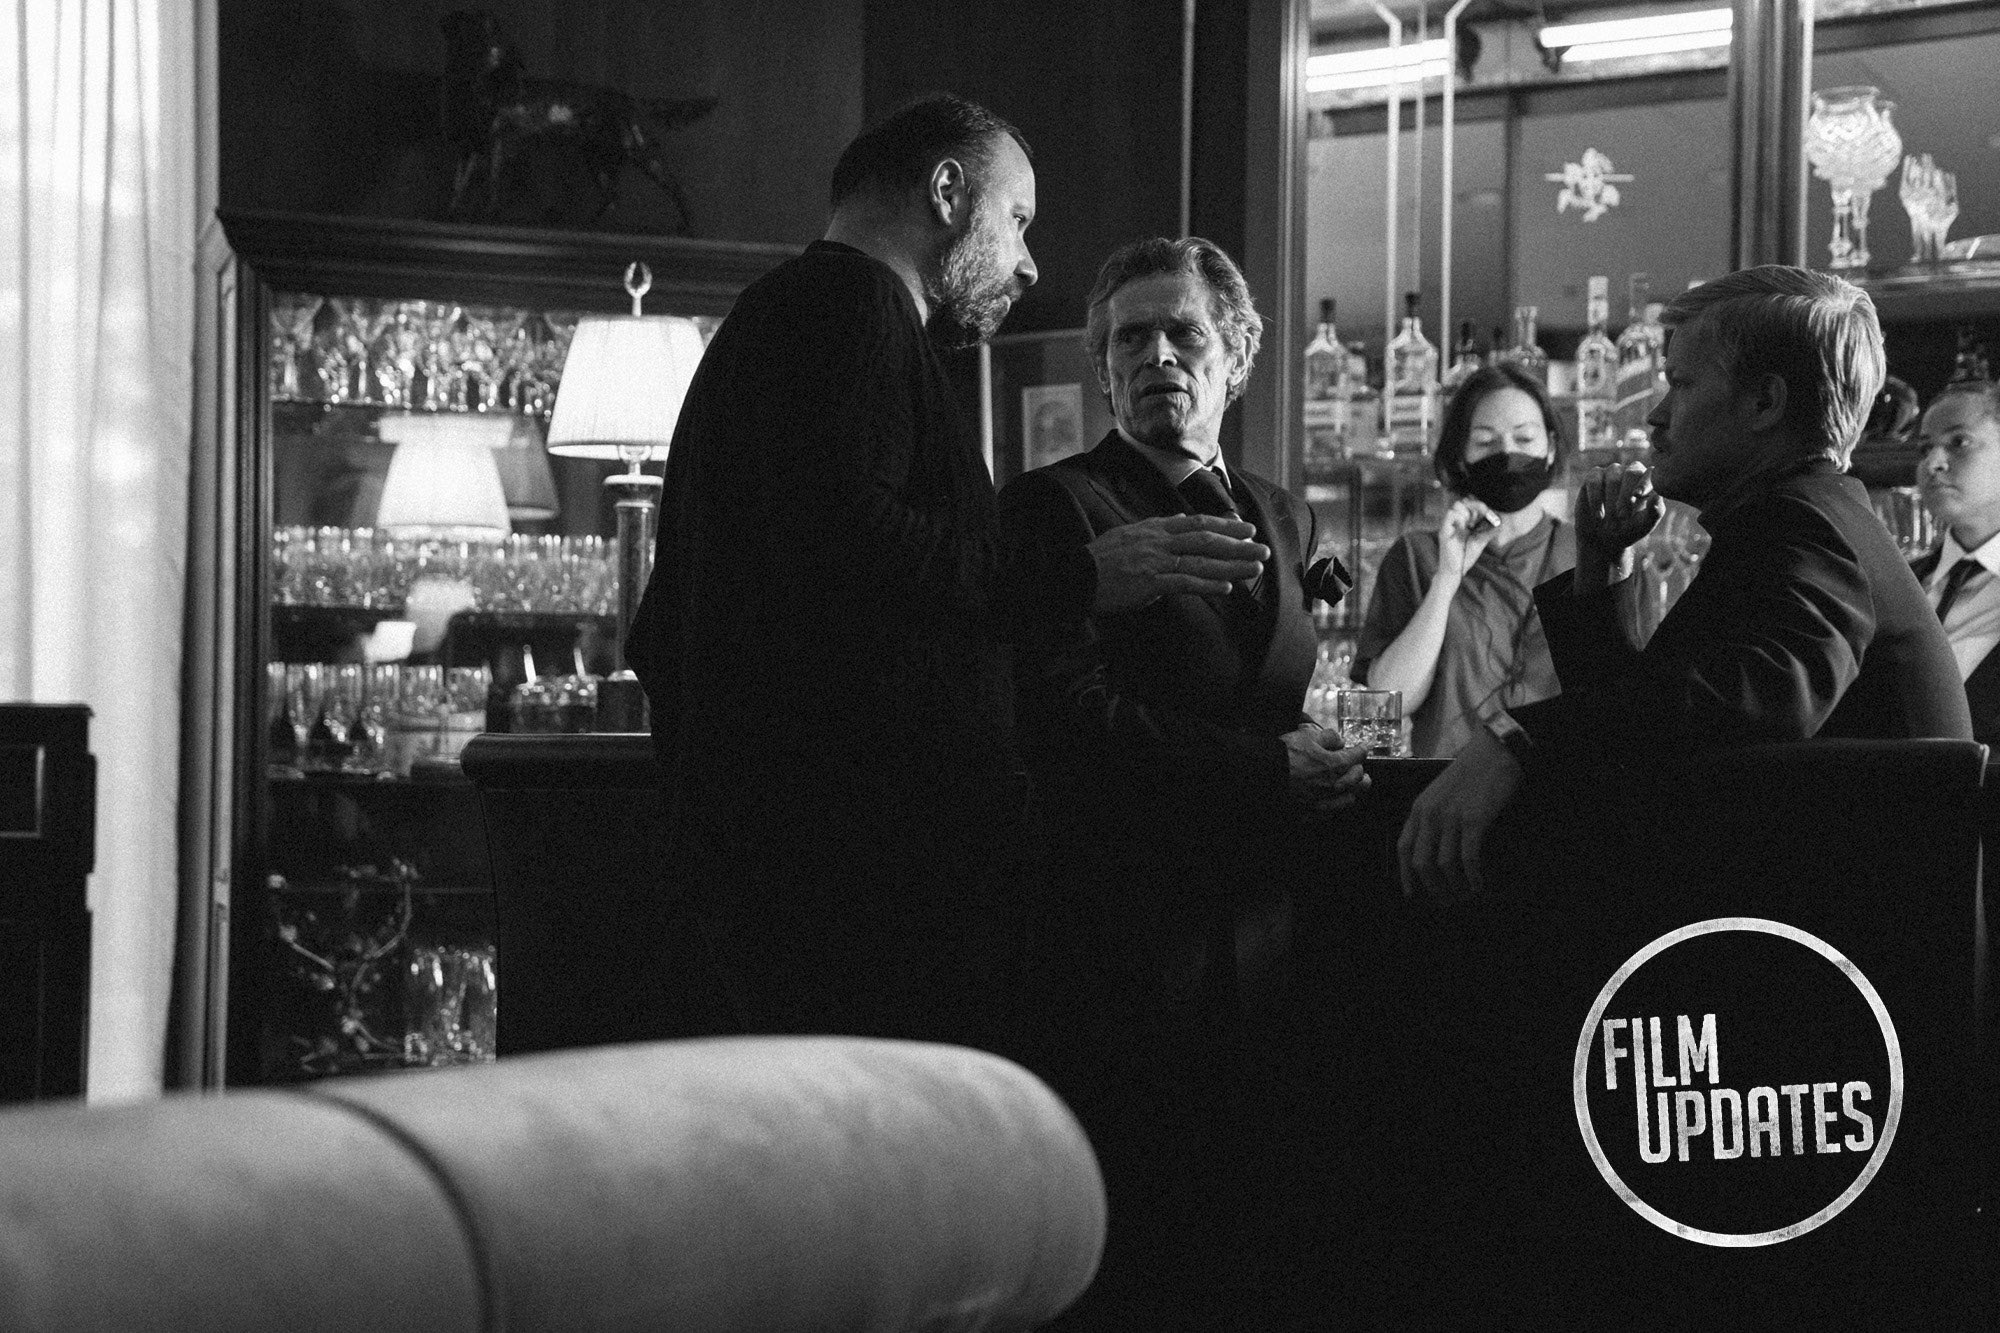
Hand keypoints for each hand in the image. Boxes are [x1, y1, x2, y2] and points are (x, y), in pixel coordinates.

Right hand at [1089, 514, 1269, 612]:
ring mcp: (1156, 561)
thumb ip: (1158, 527)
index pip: (1197, 523)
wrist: (1075, 577)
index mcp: (1155, 528)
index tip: (1247, 529)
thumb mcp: (1129, 534)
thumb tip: (1180, 518)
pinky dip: (1207, 584)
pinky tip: (1226, 587)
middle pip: (1206, 540)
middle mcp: (1159, 541)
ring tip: (1255, 568)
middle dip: (1238, 545)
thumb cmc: (1101, 559)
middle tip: (1263, 549)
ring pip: (1202, 561)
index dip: (1225, 526)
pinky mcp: (1150, 582)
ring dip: (1231, 565)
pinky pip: (1184, 582)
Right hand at [1282, 729, 1369, 815]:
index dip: (1363, 749)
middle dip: (1361, 770)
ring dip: (1352, 789)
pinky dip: (1335, 803)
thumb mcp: (1307, 736)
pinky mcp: (1311, 812)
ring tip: (1351, 785)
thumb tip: (1340, 742)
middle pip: (1359, 780)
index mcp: (1335, 765)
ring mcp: (1323, 801)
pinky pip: (1331, 811)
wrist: (1263, 774)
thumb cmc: (1285, 754)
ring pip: (1349, 799)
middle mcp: (1333, 786)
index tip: (1365, 746)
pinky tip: (1332, 799)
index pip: (1357, 756)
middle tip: (1360, 767)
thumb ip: (1329, 737)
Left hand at [1396, 728, 1520, 900]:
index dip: (1406, 875)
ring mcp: (1451, 817)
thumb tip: (1435, 850)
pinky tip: (1480, 885)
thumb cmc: (1471, 773)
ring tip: (1467, 895)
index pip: (1404, 849)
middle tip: (1448, 902)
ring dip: (1455, 887)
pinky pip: (1468, 858)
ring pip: (1444, 866)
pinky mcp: (1474, 820)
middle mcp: (1430, 815)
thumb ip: (1432, 817)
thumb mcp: (1440, 793)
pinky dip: (1473, 877)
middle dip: (1433, 889)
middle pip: (1421, 864)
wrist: (1494, 751)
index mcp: (1419, 808)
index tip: (1413, 894)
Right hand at [1437, 497, 1500, 582]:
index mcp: (1463, 522)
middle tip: (1480, 518)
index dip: (1478, 505)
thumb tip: (1501, 524)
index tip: (1486, 512)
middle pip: (1463, 501)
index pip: (1469, 504)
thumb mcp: (1480, 542)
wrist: (1455, 571)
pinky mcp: (1444, 531)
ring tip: (1471, 524)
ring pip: (1456, 505)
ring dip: (1467, 512)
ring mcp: (1449, 525)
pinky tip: (1464, 527)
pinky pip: (1450, 515)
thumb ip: (1488, 532)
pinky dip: (1459, 517)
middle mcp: (1455, 521)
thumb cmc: (1465, 557)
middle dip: (1474, 507)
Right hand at [1574, 462, 1663, 588]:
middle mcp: (1629, 475)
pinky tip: (1597, 513)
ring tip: (1610, 516)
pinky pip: (1592, 478)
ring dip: (1610, 496)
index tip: (1638, 501)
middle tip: (1621, 515)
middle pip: (1630, 469)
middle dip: (1625, 494)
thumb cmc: (1628, 532)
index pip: (1649, 471)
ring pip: (1611, 473)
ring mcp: (1610, 475)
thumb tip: (1656, 497)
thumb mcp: (1644, 526)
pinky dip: (1595, 496)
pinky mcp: (1591, 480)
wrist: (1603, 541)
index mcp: (1646, 482)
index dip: (1643, 484)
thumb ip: (1654, 512)